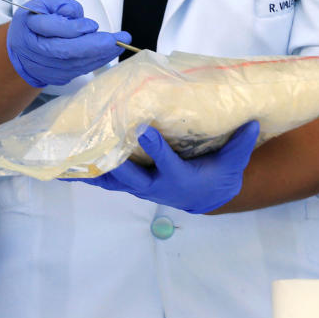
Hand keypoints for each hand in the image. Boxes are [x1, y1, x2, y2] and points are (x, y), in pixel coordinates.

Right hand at [6, 0, 129, 87]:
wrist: (20, 50)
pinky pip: (79, 71)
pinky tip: (109, 52)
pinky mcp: (56, 77)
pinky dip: (96, 62)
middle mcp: (34, 51)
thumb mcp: (44, 5)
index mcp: (27, 28)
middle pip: (66, 51)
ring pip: (75, 64)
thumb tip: (82, 22)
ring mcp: (45, 67)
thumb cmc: (34, 22)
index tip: (92, 25)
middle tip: (119, 38)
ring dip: (101, 55)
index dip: (73, 28)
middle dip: (95, 45)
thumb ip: (63, 7)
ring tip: (120, 44)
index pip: (50, 29)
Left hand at [69, 121, 259, 213]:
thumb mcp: (232, 163)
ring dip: (91, 169)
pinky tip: (66, 164)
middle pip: (130, 174)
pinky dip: (88, 171)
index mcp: (179, 178)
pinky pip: (106, 178)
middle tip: (96, 143)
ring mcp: (139, 186)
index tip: (143, 129)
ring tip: (68, 158)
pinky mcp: (129, 183)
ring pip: (112, 179)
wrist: (204, 197)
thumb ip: (240, 143)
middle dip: (113, 160)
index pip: (165, 161)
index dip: (153, 147)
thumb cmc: (217, 175)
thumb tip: (252, 120)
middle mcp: (155, 185)